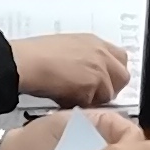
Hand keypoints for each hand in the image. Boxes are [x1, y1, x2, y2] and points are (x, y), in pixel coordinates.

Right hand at [14, 31, 128, 104]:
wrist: (27, 62)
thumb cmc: (37, 54)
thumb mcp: (69, 46)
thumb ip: (86, 57)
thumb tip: (89, 72)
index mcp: (96, 43)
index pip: (121, 58)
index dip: (114, 72)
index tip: (106, 80)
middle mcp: (102, 55)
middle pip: (122, 77)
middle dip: (110, 88)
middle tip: (93, 94)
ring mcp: (99, 72)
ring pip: (107, 94)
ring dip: (93, 100)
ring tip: (73, 97)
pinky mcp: (90, 88)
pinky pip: (91, 104)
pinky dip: (80, 106)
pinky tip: (65, 100)